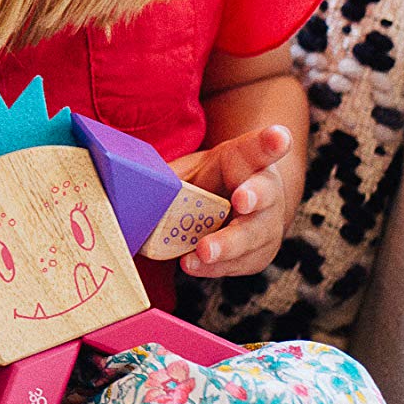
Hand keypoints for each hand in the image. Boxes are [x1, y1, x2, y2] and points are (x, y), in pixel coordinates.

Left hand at [169, 122, 295, 277]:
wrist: (233, 208)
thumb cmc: (207, 183)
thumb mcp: (188, 170)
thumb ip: (167, 176)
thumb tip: (124, 181)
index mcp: (246, 160)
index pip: (259, 148)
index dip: (270, 142)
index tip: (279, 137)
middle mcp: (265, 191)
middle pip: (263, 194)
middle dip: (253, 197)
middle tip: (241, 200)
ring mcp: (267, 224)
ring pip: (254, 235)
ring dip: (229, 244)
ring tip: (204, 250)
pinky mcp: (259, 253)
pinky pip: (240, 263)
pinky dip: (216, 267)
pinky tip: (194, 264)